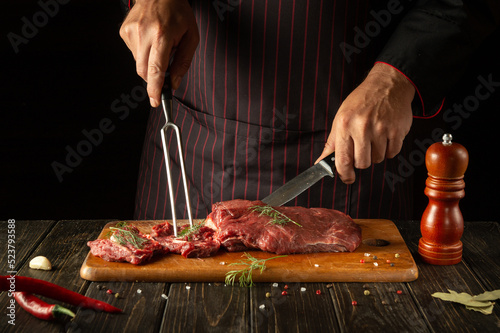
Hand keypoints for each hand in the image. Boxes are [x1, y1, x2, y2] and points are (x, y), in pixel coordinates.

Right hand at [119, 0, 199, 106]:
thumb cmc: (178, 13)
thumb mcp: (191, 37)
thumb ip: (183, 62)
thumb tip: (174, 84)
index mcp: (162, 35)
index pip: (156, 69)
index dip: (155, 89)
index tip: (155, 101)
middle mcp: (144, 34)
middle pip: (144, 71)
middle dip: (154, 78)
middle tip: (164, 69)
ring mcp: (131, 32)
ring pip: (138, 64)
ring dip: (150, 62)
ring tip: (159, 45)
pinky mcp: (124, 32)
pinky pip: (134, 53)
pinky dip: (143, 53)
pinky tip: (150, 39)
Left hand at [316, 62, 414, 183]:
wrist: (387, 85)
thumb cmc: (361, 102)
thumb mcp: (341, 118)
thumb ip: (332, 143)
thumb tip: (321, 162)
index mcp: (345, 124)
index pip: (343, 160)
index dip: (344, 174)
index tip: (347, 178)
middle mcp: (362, 127)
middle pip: (362, 163)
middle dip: (361, 161)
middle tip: (362, 148)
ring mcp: (381, 129)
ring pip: (378, 159)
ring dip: (376, 154)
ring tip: (374, 138)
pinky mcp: (398, 130)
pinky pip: (392, 153)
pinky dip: (388, 150)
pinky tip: (385, 136)